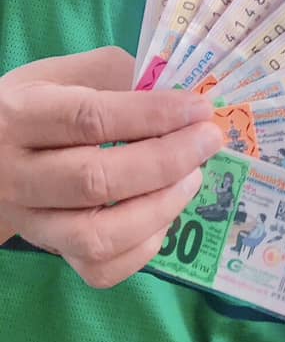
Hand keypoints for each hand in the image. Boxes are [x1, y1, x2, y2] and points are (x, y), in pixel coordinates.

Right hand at [0, 47, 221, 285]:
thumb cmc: (44, 103)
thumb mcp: (68, 73)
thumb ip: (120, 74)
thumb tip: (181, 93)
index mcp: (22, 117)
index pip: (90, 120)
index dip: (153, 114)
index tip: (200, 108)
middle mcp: (16, 175)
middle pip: (95, 181)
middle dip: (166, 161)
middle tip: (209, 140)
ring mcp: (31, 221)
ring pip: (97, 237)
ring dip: (160, 207)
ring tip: (193, 176)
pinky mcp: (50, 251)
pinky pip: (99, 268)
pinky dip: (143, 246)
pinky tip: (166, 211)